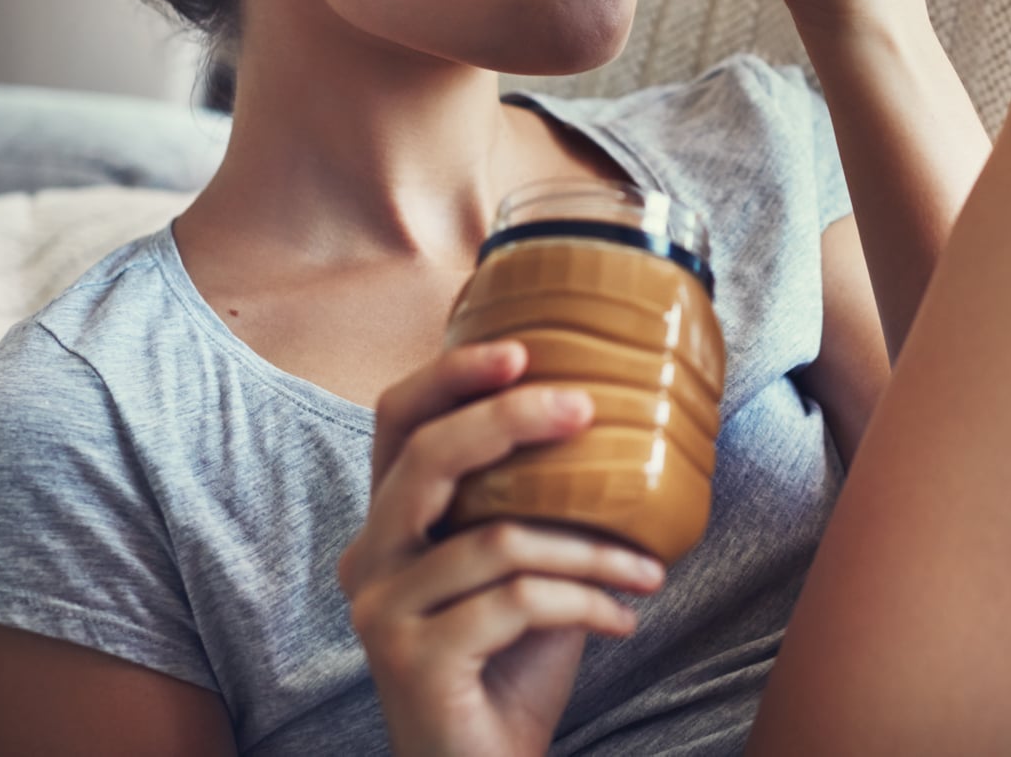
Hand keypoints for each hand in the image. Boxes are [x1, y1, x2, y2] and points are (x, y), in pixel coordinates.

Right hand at [337, 342, 667, 756]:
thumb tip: (612, 420)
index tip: (523, 349)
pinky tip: (623, 619)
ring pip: (498, 538)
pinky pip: (516, 601)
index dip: (451, 375)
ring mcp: (379, 611)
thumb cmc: (512, 661)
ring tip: (645, 570)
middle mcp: (365, 560)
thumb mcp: (528, 565)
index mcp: (388, 524)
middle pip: (429, 460)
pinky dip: (586, 603)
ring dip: (590, 550)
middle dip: (513, 422)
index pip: (396, 422)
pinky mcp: (410, 659)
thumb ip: (536, 502)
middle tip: (589, 409)